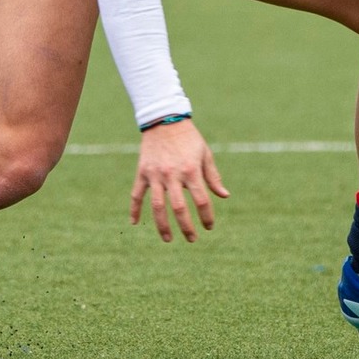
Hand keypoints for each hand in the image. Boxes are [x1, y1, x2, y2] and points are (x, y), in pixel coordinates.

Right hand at [129, 119, 228, 241]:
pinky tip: (133, 223)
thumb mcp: (205, 154)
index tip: (209, 226)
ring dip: (162, 226)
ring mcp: (155, 174)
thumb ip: (213, 177)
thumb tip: (224, 196)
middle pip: (179, 208)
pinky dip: (134, 209)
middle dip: (186, 227)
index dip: (207, 217)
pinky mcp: (142, 172)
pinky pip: (136, 194)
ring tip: (168, 239)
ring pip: (157, 206)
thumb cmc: (189, 137)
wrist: (164, 119)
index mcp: (191, 170)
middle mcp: (172, 174)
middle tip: (192, 239)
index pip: (202, 200)